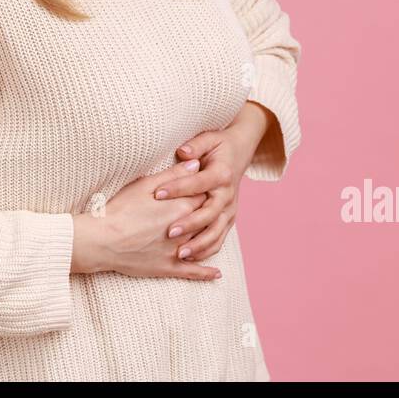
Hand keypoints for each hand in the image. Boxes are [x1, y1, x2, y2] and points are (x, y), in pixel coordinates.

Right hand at [71, 158, 222, 280]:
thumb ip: (174, 174)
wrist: (102, 240)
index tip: (207, 186)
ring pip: (204, 243)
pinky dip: (206, 273)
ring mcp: (178, 250)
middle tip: (213, 205)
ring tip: (215, 232)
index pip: (204, 195)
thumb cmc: (120, 209)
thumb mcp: (145, 185)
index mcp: (181, 206)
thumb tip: (197, 163)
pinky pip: (193, 272)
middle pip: (207, 218)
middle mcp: (185, 229)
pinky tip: (217, 274)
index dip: (205, 189)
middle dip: (211, 212)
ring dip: (210, 237)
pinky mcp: (168, 267)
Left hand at [151, 102, 272, 261]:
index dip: (178, 188)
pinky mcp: (229, 219)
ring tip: (180, 254)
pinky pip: (219, 239)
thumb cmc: (219, 145)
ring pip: (217, 232)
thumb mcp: (208, 139)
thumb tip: (182, 152)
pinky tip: (190, 258)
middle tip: (169, 232)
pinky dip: (206, 250)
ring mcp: (230, 210)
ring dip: (199, 245)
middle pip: (209, 214)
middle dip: (190, 224)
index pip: (198, 183)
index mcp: (221, 174)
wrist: (240, 151)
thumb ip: (195, 146)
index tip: (157, 193)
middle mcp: (228, 195)